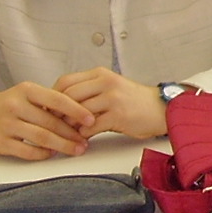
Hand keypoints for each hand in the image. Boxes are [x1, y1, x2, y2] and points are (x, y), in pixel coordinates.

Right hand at [0, 83, 93, 159]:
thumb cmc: (8, 104)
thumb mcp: (27, 94)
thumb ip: (50, 101)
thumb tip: (80, 114)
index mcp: (27, 90)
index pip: (57, 99)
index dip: (77, 110)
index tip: (91, 119)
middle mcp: (15, 105)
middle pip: (51, 122)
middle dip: (72, 133)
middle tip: (86, 141)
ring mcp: (6, 124)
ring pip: (42, 138)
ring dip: (62, 146)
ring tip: (76, 149)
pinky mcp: (0, 142)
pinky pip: (27, 151)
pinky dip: (43, 154)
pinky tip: (53, 154)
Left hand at [53, 68, 169, 139]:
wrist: (162, 108)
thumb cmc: (135, 101)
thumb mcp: (110, 88)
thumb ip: (89, 92)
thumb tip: (62, 105)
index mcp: (100, 74)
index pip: (65, 81)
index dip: (53, 96)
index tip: (49, 109)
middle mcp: (106, 83)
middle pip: (68, 95)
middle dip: (58, 113)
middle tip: (54, 124)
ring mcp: (113, 98)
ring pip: (78, 112)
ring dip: (70, 126)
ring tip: (68, 134)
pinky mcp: (118, 115)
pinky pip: (91, 126)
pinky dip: (84, 134)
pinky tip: (83, 138)